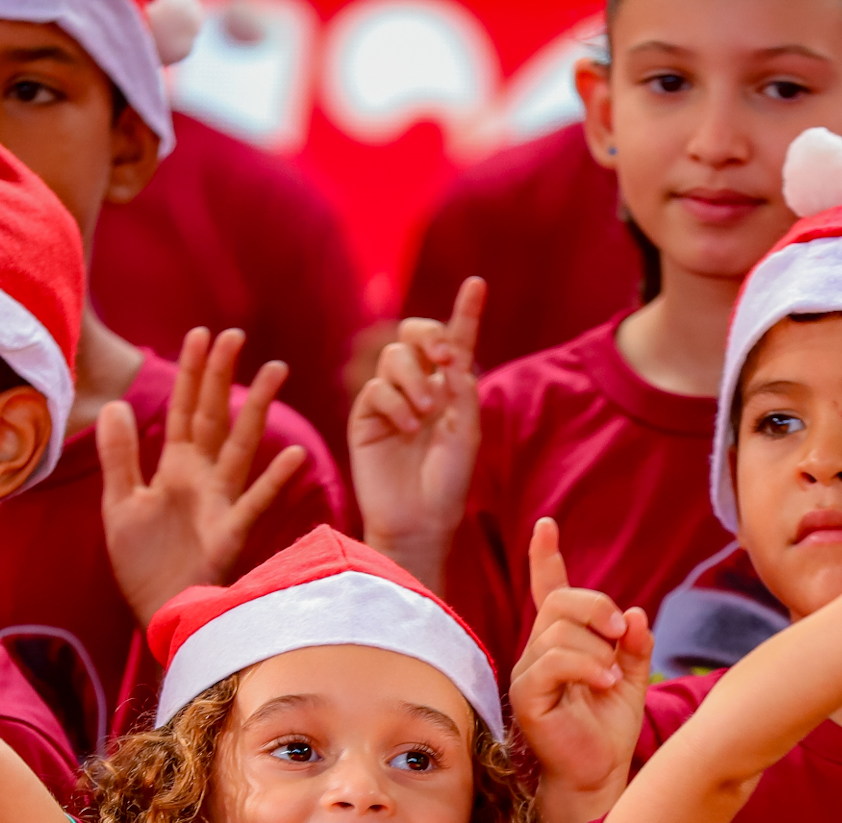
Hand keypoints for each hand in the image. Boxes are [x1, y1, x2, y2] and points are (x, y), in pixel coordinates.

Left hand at [99, 326, 311, 621]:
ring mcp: (221, 503)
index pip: (186, 410)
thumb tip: (115, 405)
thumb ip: (120, 457)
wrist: (156, 613)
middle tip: (235, 336)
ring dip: (257, 409)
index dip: (193, 373)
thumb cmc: (143, 565)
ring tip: (274, 371)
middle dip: (223, 376)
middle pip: (216, 417)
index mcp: (176, 468)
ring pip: (241, 446)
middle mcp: (203, 478)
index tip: (200, 335)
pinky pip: (254, 503)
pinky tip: (293, 456)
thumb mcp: (120, 505)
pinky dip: (274, 481)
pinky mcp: (230, 534)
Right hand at [347, 277, 482, 578]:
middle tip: (443, 356)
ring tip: (425, 412)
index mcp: (449, 389)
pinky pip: (375, 388)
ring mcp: (390, 401)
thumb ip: (462, 390)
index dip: (465, 312)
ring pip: (393, 357)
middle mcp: (419, 388)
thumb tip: (451, 352)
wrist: (418, 521)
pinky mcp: (365, 417)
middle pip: (413, 336)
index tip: (477, 283)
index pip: (456, 343)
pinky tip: (406, 426)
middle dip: (428, 335)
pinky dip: (394, 401)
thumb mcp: (466, 433)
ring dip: (413, 377)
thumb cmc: (448, 483)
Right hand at [509, 517, 650, 799]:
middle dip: (599, 608)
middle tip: (624, 635)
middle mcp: (538, 652)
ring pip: (559, 631)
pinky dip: (587, 666)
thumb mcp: (633, 678)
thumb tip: (637, 614)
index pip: (548, 590)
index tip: (547, 525)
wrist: (599, 775)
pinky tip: (605, 682)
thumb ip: (635, 645)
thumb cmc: (609, 730)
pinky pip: (553, 662)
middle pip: (561, 601)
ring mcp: (528, 673)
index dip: (545, 557)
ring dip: (598, 647)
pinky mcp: (526, 697)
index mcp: (561, 642)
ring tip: (613, 675)